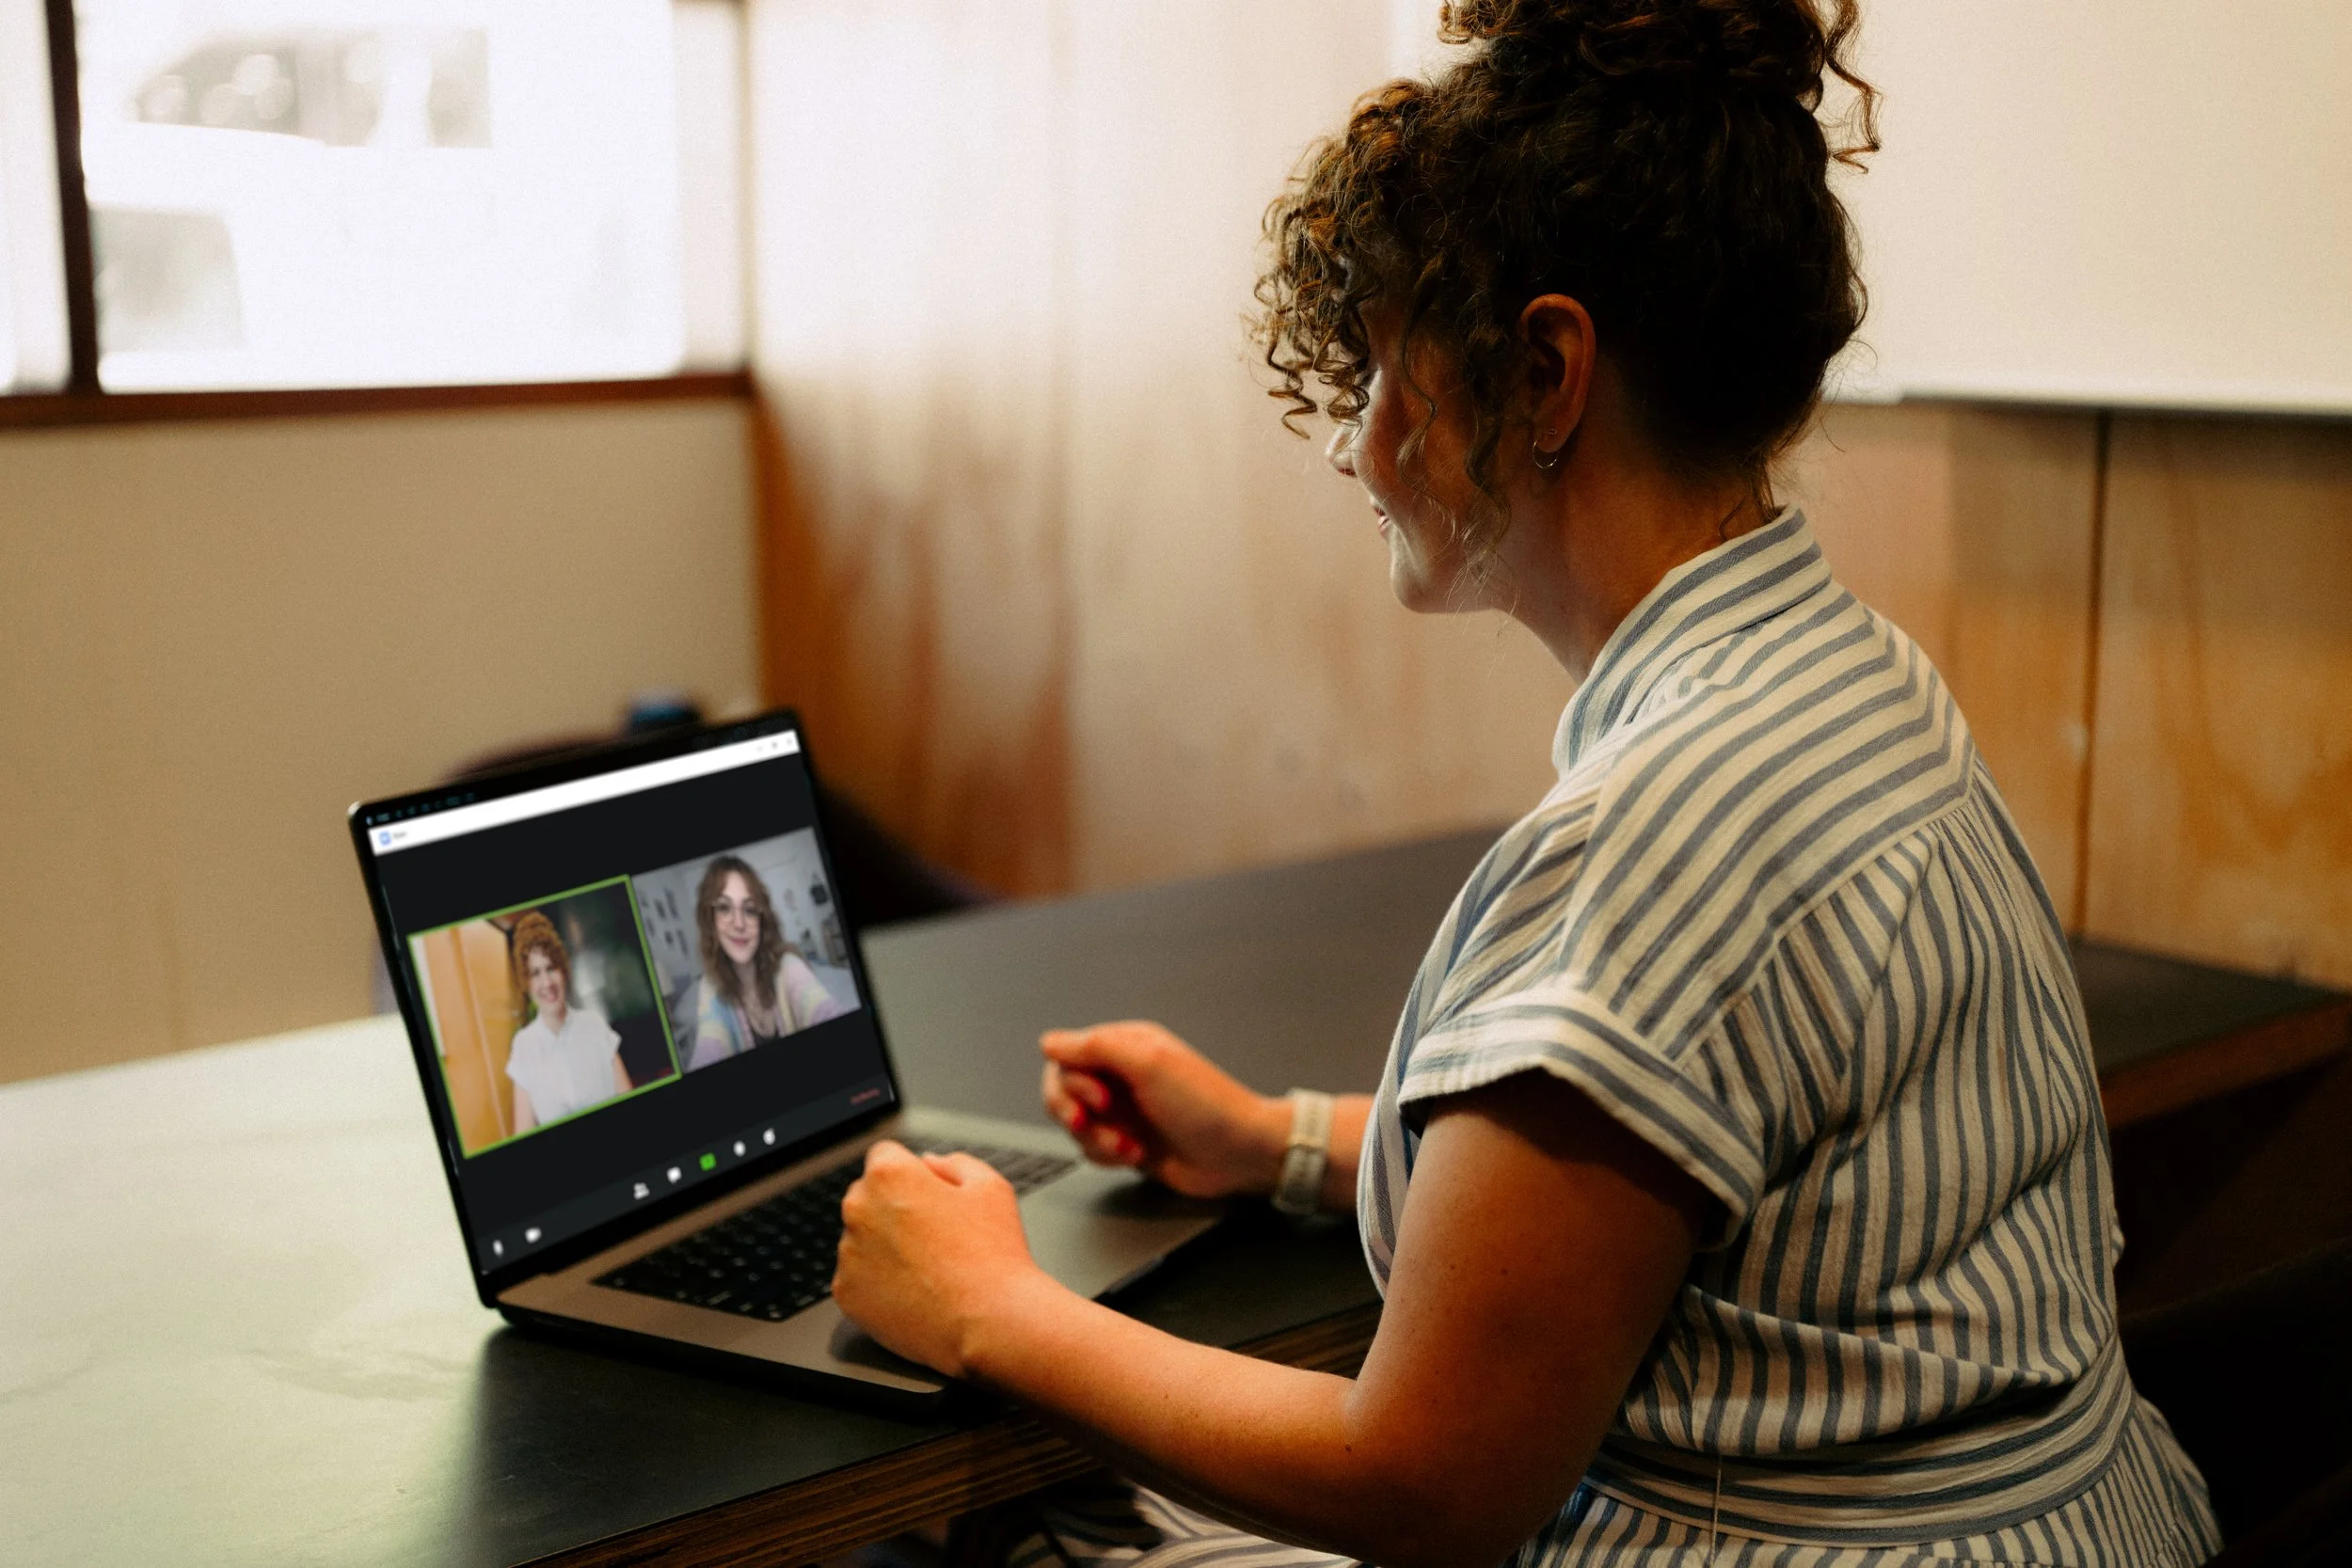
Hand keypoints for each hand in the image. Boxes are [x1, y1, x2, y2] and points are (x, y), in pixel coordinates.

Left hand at [833, 1140, 1050, 1376]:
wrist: (989, 1322)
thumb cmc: (994, 1254)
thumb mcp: (991, 1187)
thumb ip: (954, 1162)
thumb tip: (928, 1163)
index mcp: (889, 1176)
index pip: (884, 1156)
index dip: (911, 1173)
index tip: (929, 1196)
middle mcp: (859, 1210)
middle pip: (867, 1196)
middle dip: (893, 1207)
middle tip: (933, 1235)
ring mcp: (848, 1254)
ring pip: (861, 1239)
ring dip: (884, 1246)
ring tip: (927, 1268)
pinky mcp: (846, 1294)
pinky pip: (857, 1278)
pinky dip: (878, 1283)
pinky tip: (914, 1290)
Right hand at [1040, 1021, 1289, 1197]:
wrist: (1240, 1154)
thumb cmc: (1206, 1105)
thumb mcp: (1149, 1064)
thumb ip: (1094, 1048)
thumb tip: (1049, 1043)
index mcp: (1125, 1046)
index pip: (1067, 1055)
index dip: (1072, 1080)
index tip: (1099, 1097)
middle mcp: (1120, 1075)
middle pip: (1062, 1089)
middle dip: (1073, 1112)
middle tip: (1093, 1123)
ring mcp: (1123, 1110)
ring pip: (1075, 1123)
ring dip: (1096, 1139)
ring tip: (1129, 1145)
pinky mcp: (1126, 1142)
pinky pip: (1091, 1149)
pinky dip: (1107, 1156)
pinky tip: (1136, 1155)